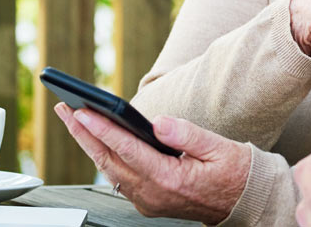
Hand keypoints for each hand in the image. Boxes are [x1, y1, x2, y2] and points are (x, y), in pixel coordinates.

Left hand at [55, 103, 250, 222]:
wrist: (245, 202)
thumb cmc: (236, 174)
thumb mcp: (219, 148)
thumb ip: (186, 134)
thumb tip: (158, 121)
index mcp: (169, 180)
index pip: (127, 150)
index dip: (102, 129)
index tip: (82, 112)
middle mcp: (152, 194)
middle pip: (108, 160)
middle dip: (83, 133)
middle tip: (65, 109)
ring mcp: (148, 200)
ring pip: (109, 170)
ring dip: (90, 144)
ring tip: (75, 119)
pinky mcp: (148, 200)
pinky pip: (119, 177)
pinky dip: (105, 156)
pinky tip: (98, 141)